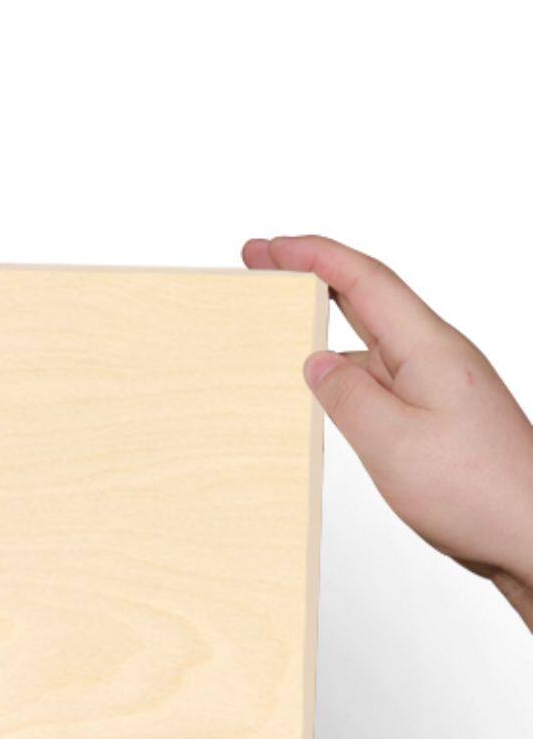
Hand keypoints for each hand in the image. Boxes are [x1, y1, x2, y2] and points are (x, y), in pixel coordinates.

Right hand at [243, 234, 532, 623]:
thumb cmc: (479, 492)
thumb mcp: (391, 443)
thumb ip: (345, 396)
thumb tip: (315, 364)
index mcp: (429, 348)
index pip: (363, 280)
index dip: (310, 255)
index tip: (265, 247)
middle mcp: (436, 357)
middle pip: (367, 297)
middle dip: (310, 276)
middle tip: (261, 265)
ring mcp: (439, 386)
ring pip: (371, 343)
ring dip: (323, 330)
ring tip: (276, 333)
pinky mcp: (438, 416)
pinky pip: (381, 379)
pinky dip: (344, 374)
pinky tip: (323, 393)